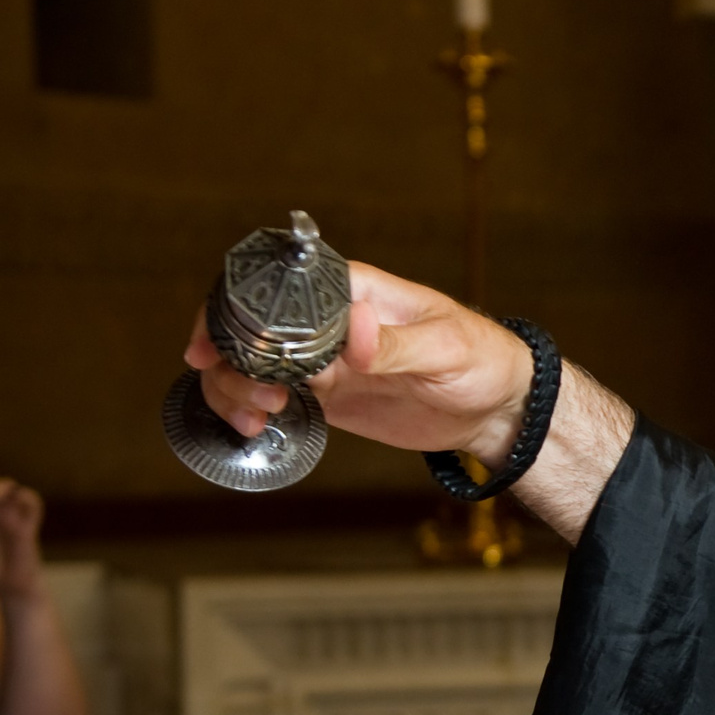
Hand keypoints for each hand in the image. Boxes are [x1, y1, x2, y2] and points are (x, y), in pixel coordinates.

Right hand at [185, 264, 534, 465]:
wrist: (496, 408)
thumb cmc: (481, 360)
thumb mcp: (445, 349)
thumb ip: (396, 344)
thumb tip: (356, 329)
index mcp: (352, 291)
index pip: (277, 287)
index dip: (236, 310)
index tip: (218, 343)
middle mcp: (328, 321)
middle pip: (250, 327)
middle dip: (231, 358)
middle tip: (254, 393)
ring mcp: (323, 359)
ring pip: (252, 364)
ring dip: (236, 388)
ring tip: (257, 416)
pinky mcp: (327, 395)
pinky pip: (273, 396)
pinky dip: (253, 411)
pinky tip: (258, 427)